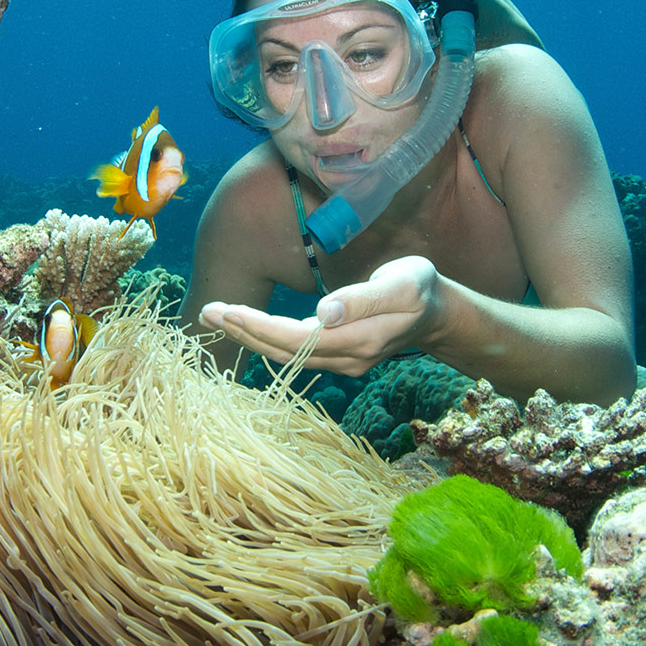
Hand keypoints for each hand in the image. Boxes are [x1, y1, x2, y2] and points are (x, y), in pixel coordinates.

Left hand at [197, 256, 443, 376]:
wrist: (440, 314)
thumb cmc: (421, 289)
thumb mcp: (402, 284)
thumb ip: (363, 298)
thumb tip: (323, 312)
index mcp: (360, 339)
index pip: (297, 339)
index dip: (259, 327)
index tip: (227, 311)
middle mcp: (347, 358)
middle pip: (284, 351)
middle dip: (243, 332)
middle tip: (206, 312)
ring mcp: (343, 362)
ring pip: (286, 355)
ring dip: (250, 336)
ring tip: (215, 317)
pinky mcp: (339, 356)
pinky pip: (295, 353)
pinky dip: (266, 339)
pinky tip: (246, 327)